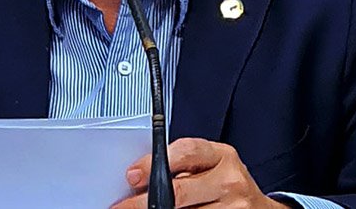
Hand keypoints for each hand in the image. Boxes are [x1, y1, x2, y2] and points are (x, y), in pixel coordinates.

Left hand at [111, 137, 286, 208]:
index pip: (184, 152)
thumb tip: (139, 178)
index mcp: (222, 156)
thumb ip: (183, 166)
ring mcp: (233, 208)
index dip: (153, 164)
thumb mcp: (212, 165)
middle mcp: (230, 181)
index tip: (131, 176)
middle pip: (178, 192)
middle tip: (122, 207)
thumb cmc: (228, 185)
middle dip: (143, 201)